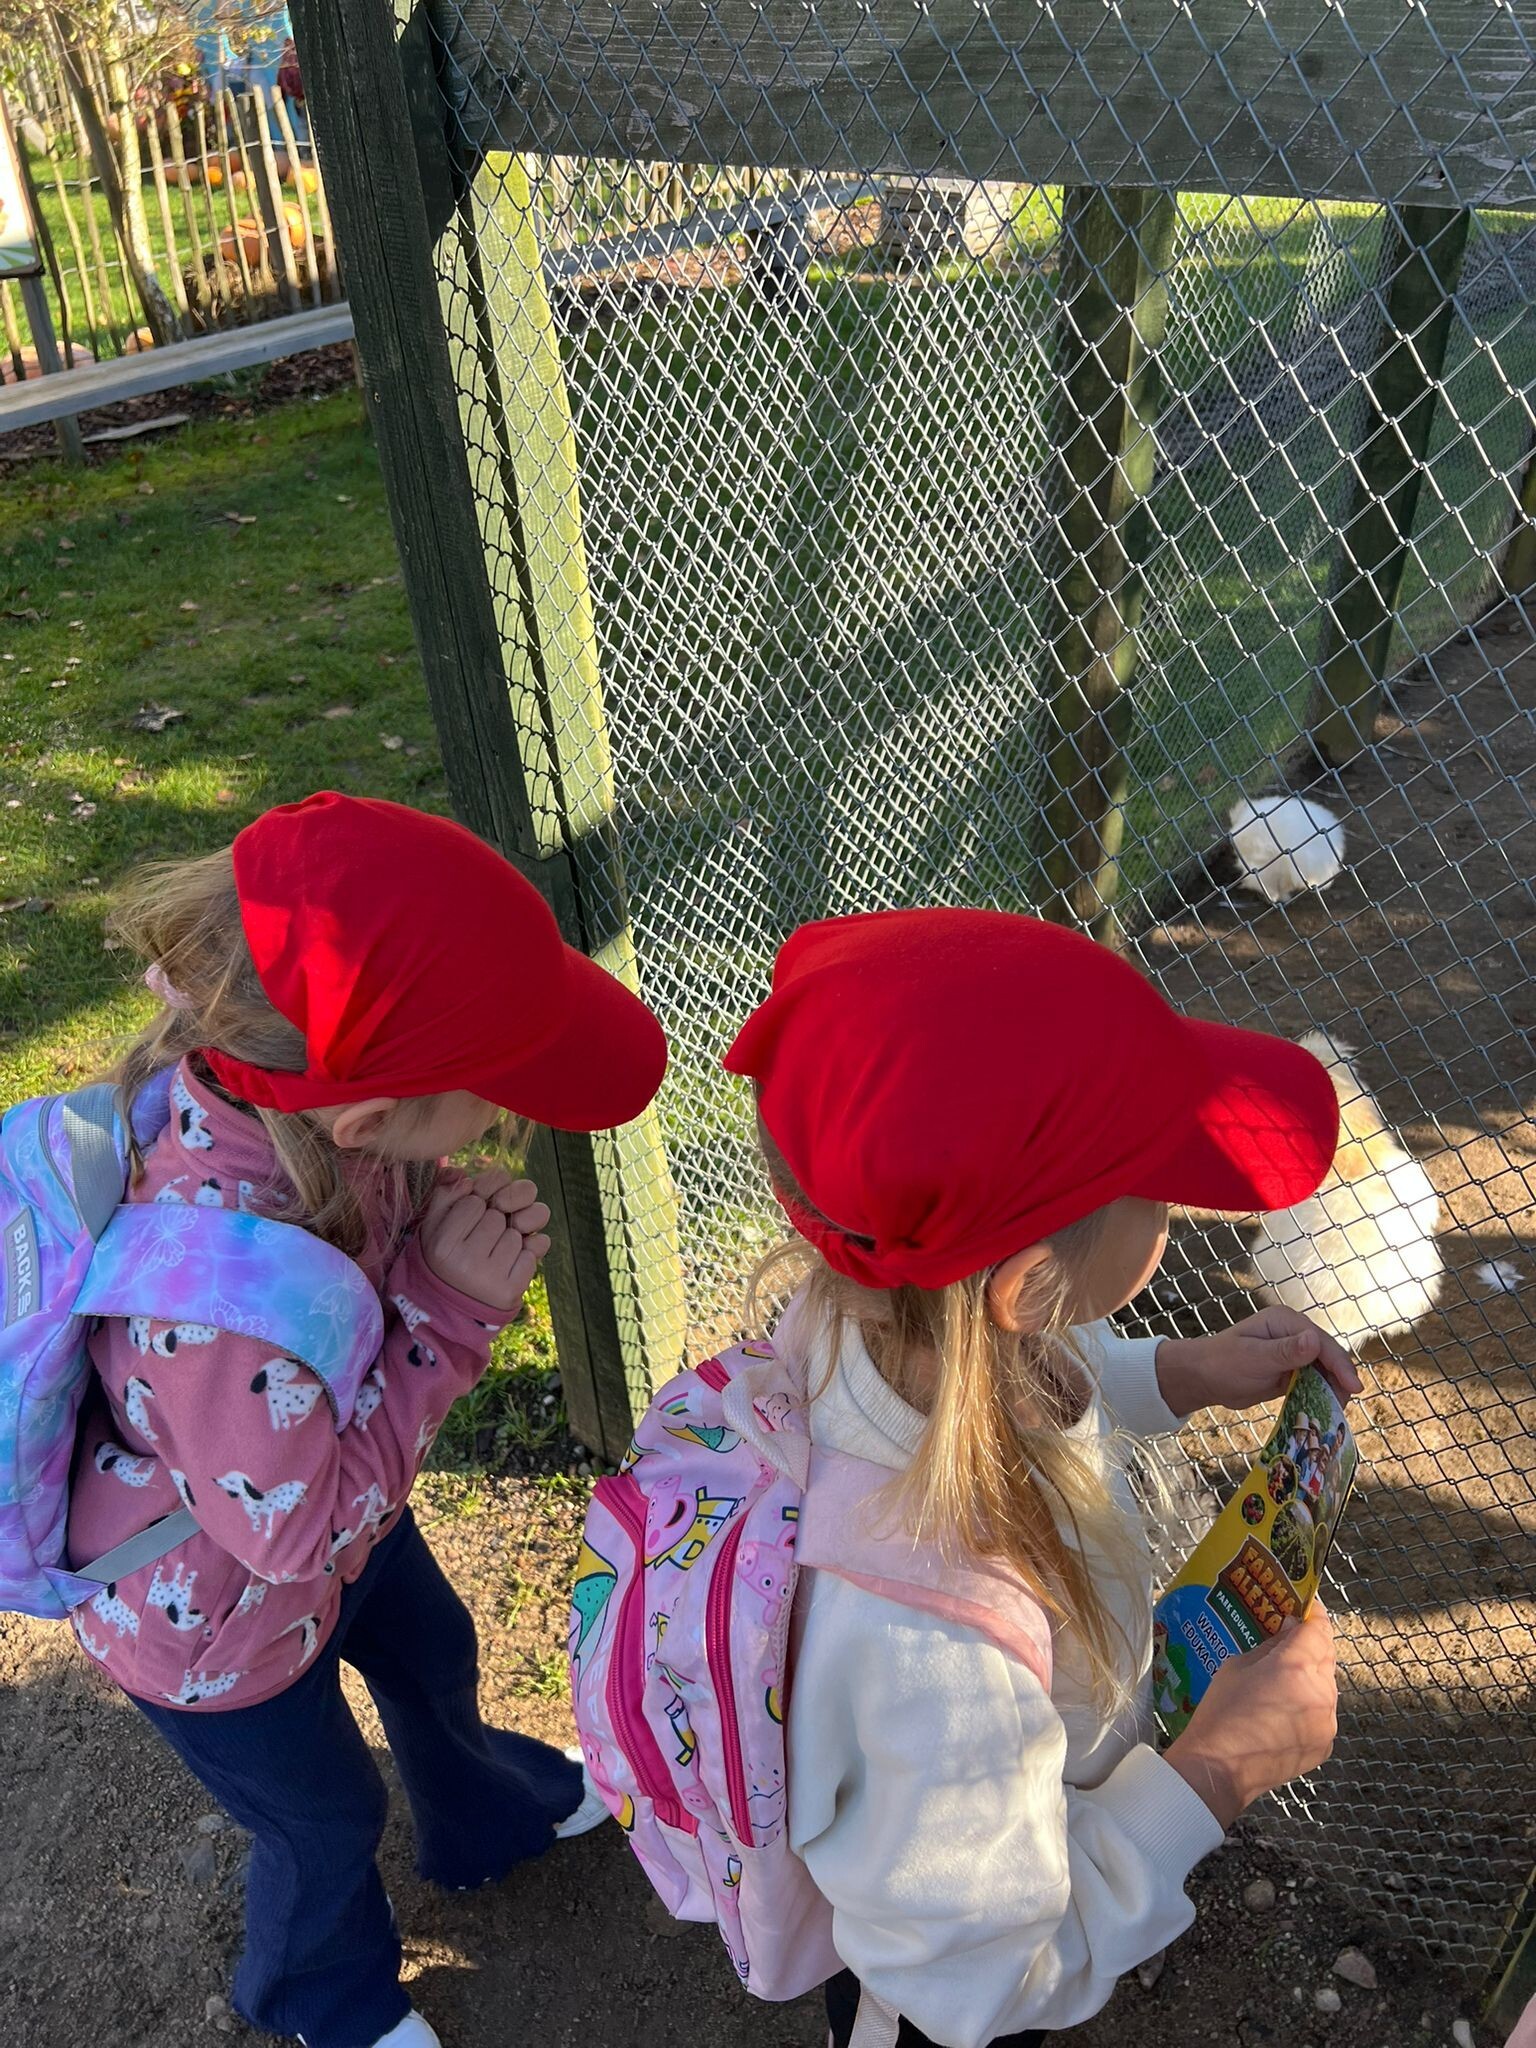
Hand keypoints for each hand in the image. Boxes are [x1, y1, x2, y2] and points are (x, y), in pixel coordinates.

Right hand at [418, 1170, 551, 1316]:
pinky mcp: (511, 1290)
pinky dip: (525, 1255)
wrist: (455, 1305)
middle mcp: (465, 1262)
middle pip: (498, 1216)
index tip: (469, 1223)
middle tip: (481, 1241)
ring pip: (517, 1234)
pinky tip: (507, 1267)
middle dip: (494, 1222)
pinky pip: (534, 1252)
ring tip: (492, 1256)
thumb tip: (465, 1176)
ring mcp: (490, 1278)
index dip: (476, 1207)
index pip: (474, 1201)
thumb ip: (446, 1193)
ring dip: (510, 1240)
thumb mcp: (435, 1225)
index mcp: (442, 1244)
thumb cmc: (447, 1257)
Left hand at [1154, 1307, 1360, 1418]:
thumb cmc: (1222, 1363)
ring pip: (1324, 1370)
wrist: (1203, 1378)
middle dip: (1340, 1377)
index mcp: (1285, 1321)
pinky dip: (1321, 1394)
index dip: (1339, 1364)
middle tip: (1348, 1402)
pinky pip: (1313, 1381)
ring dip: (1333, 1388)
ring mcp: (1294, 1352)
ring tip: (1338, 1409)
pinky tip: (1327, 1409)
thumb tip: (1315, 1340)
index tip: (1353, 1386)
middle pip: (1327, 1355)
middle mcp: (1294, 1333)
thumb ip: (1284, 1351)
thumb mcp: (1253, 1358)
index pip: (1321, 1342)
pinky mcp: (1291, 1371)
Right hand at [1165, 1604, 1337, 1828]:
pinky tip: (1284, 1712)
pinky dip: (1309, 1706)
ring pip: (1326, 1687)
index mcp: (1298, 1666)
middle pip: (1326, 1656)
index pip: (1318, 1629)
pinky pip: (1322, 1714)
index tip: (1305, 1606)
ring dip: (1311, 1678)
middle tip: (1289, 1641)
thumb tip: (1287, 1632)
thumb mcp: (1238, 1665)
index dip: (1313, 1614)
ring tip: (1283, 1681)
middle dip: (1311, 1646)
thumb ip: (1269, 1646)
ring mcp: (1326, 1721)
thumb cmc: (1222, 1711)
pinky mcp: (1325, 1744)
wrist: (1221, 1767)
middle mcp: (1321, 1692)